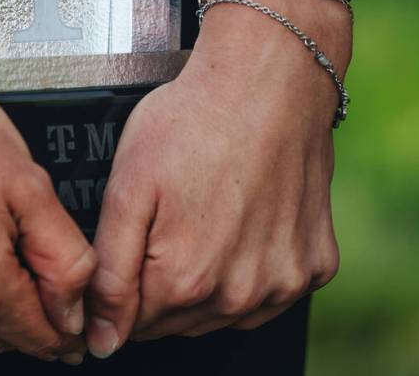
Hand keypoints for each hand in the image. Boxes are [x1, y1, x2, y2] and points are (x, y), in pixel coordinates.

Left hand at [85, 0, 351, 356]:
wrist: (269, 80)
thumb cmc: (195, 121)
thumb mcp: (128, 189)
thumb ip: (110, 272)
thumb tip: (103, 338)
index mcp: (185, 280)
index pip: (132, 324)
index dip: (118, 289)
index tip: (125, 248)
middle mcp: (240, 296)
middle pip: (176, 321)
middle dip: (158, 283)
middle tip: (164, 219)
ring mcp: (283, 283)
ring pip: (221, 313)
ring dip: (204, 281)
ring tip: (202, 215)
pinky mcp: (315, 266)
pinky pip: (269, 292)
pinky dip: (250, 268)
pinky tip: (240, 223)